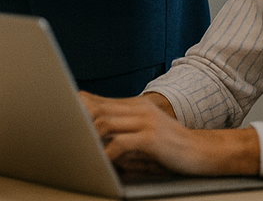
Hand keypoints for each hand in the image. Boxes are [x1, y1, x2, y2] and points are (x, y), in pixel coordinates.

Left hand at [79, 91, 258, 177]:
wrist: (204, 152)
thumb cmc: (170, 148)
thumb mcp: (143, 135)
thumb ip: (120, 132)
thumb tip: (91, 138)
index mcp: (133, 106)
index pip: (96, 100)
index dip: (75, 107)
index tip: (57, 114)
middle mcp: (137, 109)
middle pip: (95, 109)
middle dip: (76, 122)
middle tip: (61, 134)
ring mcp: (145, 121)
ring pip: (104, 123)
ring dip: (89, 138)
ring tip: (80, 149)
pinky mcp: (151, 137)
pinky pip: (120, 143)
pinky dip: (108, 154)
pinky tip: (104, 162)